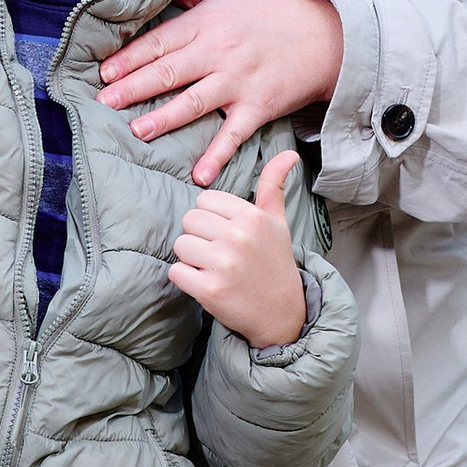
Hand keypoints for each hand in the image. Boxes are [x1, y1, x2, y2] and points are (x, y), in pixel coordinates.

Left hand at [97, 0, 344, 185]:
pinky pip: (234, 134)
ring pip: (194, 102)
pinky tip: (198, 175)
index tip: (103, 72)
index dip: (129, 58)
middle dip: (133, 88)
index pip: (160, 41)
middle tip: (104, 103)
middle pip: (169, 71)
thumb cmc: (270, 16)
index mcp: (207, 23)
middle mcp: (219, 52)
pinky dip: (217, 156)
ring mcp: (239, 81)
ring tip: (137, 131)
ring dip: (164, 119)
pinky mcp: (259, 106)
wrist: (324, 36)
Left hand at [170, 152, 307, 348]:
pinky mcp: (210, 289)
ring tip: (214, 268)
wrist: (282, 313)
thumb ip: (274, 185)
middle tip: (221, 254)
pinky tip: (206, 283)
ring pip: (180, 245)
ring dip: (191, 258)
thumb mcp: (277, 222)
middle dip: (200, 237)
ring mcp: (223, 264)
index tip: (226, 234)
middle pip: (189, 220)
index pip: (204, 200)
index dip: (210, 218)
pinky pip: (176, 271)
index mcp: (251, 216)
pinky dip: (185, 279)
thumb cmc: (274, 262)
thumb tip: (290, 154)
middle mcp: (238, 236)